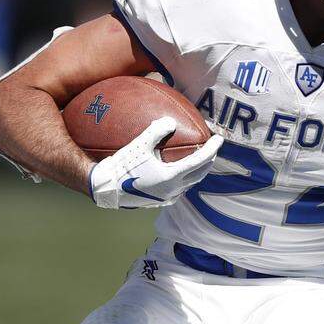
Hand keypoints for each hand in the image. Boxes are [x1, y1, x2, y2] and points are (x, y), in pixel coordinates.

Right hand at [88, 117, 222, 208]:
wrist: (104, 189)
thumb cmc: (121, 165)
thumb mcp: (138, 145)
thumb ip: (156, 132)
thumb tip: (171, 121)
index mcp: (172, 176)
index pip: (200, 161)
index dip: (212, 149)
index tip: (219, 139)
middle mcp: (174, 190)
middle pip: (200, 173)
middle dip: (209, 160)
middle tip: (212, 147)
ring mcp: (168, 197)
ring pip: (191, 183)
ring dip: (198, 170)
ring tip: (200, 158)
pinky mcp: (160, 201)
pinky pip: (180, 188)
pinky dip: (186, 178)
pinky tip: (180, 170)